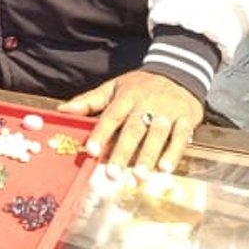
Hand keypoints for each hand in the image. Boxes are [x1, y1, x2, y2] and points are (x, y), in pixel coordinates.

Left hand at [59, 69, 202, 172]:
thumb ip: (89, 101)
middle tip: (113, 174)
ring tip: (139, 175)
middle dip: (123, 151)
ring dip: (149, 155)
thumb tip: (62, 110)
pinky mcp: (186, 118)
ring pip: (158, 133)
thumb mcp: (114, 87)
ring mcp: (167, 111)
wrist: (179, 72)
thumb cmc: (141, 86)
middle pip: (134, 128)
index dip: (101, 133)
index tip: (91, 151)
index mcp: (127, 96)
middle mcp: (147, 103)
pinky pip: (181, 135)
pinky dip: (174, 152)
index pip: (111, 115)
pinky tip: (165, 168)